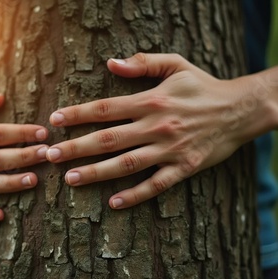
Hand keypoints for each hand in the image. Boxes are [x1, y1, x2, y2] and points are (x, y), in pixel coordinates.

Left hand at [46, 53, 256, 208]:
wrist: (241, 110)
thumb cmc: (203, 86)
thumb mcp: (176, 64)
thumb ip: (143, 63)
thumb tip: (111, 63)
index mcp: (151, 100)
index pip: (105, 108)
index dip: (77, 114)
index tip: (55, 120)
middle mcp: (156, 126)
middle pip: (108, 139)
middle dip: (76, 148)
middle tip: (51, 156)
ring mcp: (169, 149)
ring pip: (126, 164)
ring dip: (97, 173)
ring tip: (71, 180)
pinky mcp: (184, 168)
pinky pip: (156, 185)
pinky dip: (135, 195)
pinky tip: (114, 203)